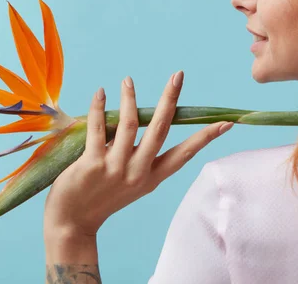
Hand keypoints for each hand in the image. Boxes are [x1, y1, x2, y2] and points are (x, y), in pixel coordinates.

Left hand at [43, 71, 233, 240]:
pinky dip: (98, 108)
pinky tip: (100, 93)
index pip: (185, 154)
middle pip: (160, 129)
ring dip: (130, 98)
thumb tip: (137, 118)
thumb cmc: (101, 198)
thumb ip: (136, 154)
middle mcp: (138, 172)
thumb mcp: (129, 181)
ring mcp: (116, 168)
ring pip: (130, 124)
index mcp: (152, 178)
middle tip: (178, 75)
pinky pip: (97, 128)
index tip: (225, 123)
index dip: (205, 137)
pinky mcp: (92, 164)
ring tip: (128, 80)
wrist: (72, 222)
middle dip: (170, 99)